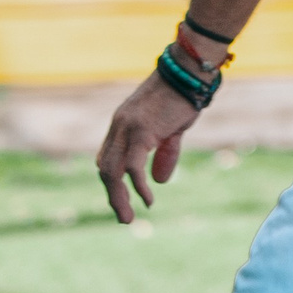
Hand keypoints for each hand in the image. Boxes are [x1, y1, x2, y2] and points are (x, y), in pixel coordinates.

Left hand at [95, 70, 199, 223]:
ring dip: (118, 197)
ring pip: (112, 170)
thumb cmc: (182, 97)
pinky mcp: (141, 131)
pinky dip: (136, 186)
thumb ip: (164, 153)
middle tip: (124, 219)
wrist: (188, 73)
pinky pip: (132, 165)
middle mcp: (119, 128)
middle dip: (112, 196)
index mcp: (122, 126)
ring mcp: (127, 128)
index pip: (106, 159)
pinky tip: (147, 200)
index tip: (122, 200)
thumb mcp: (171, 130)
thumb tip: (159, 181)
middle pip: (104, 168)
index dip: (112, 182)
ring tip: (128, 217)